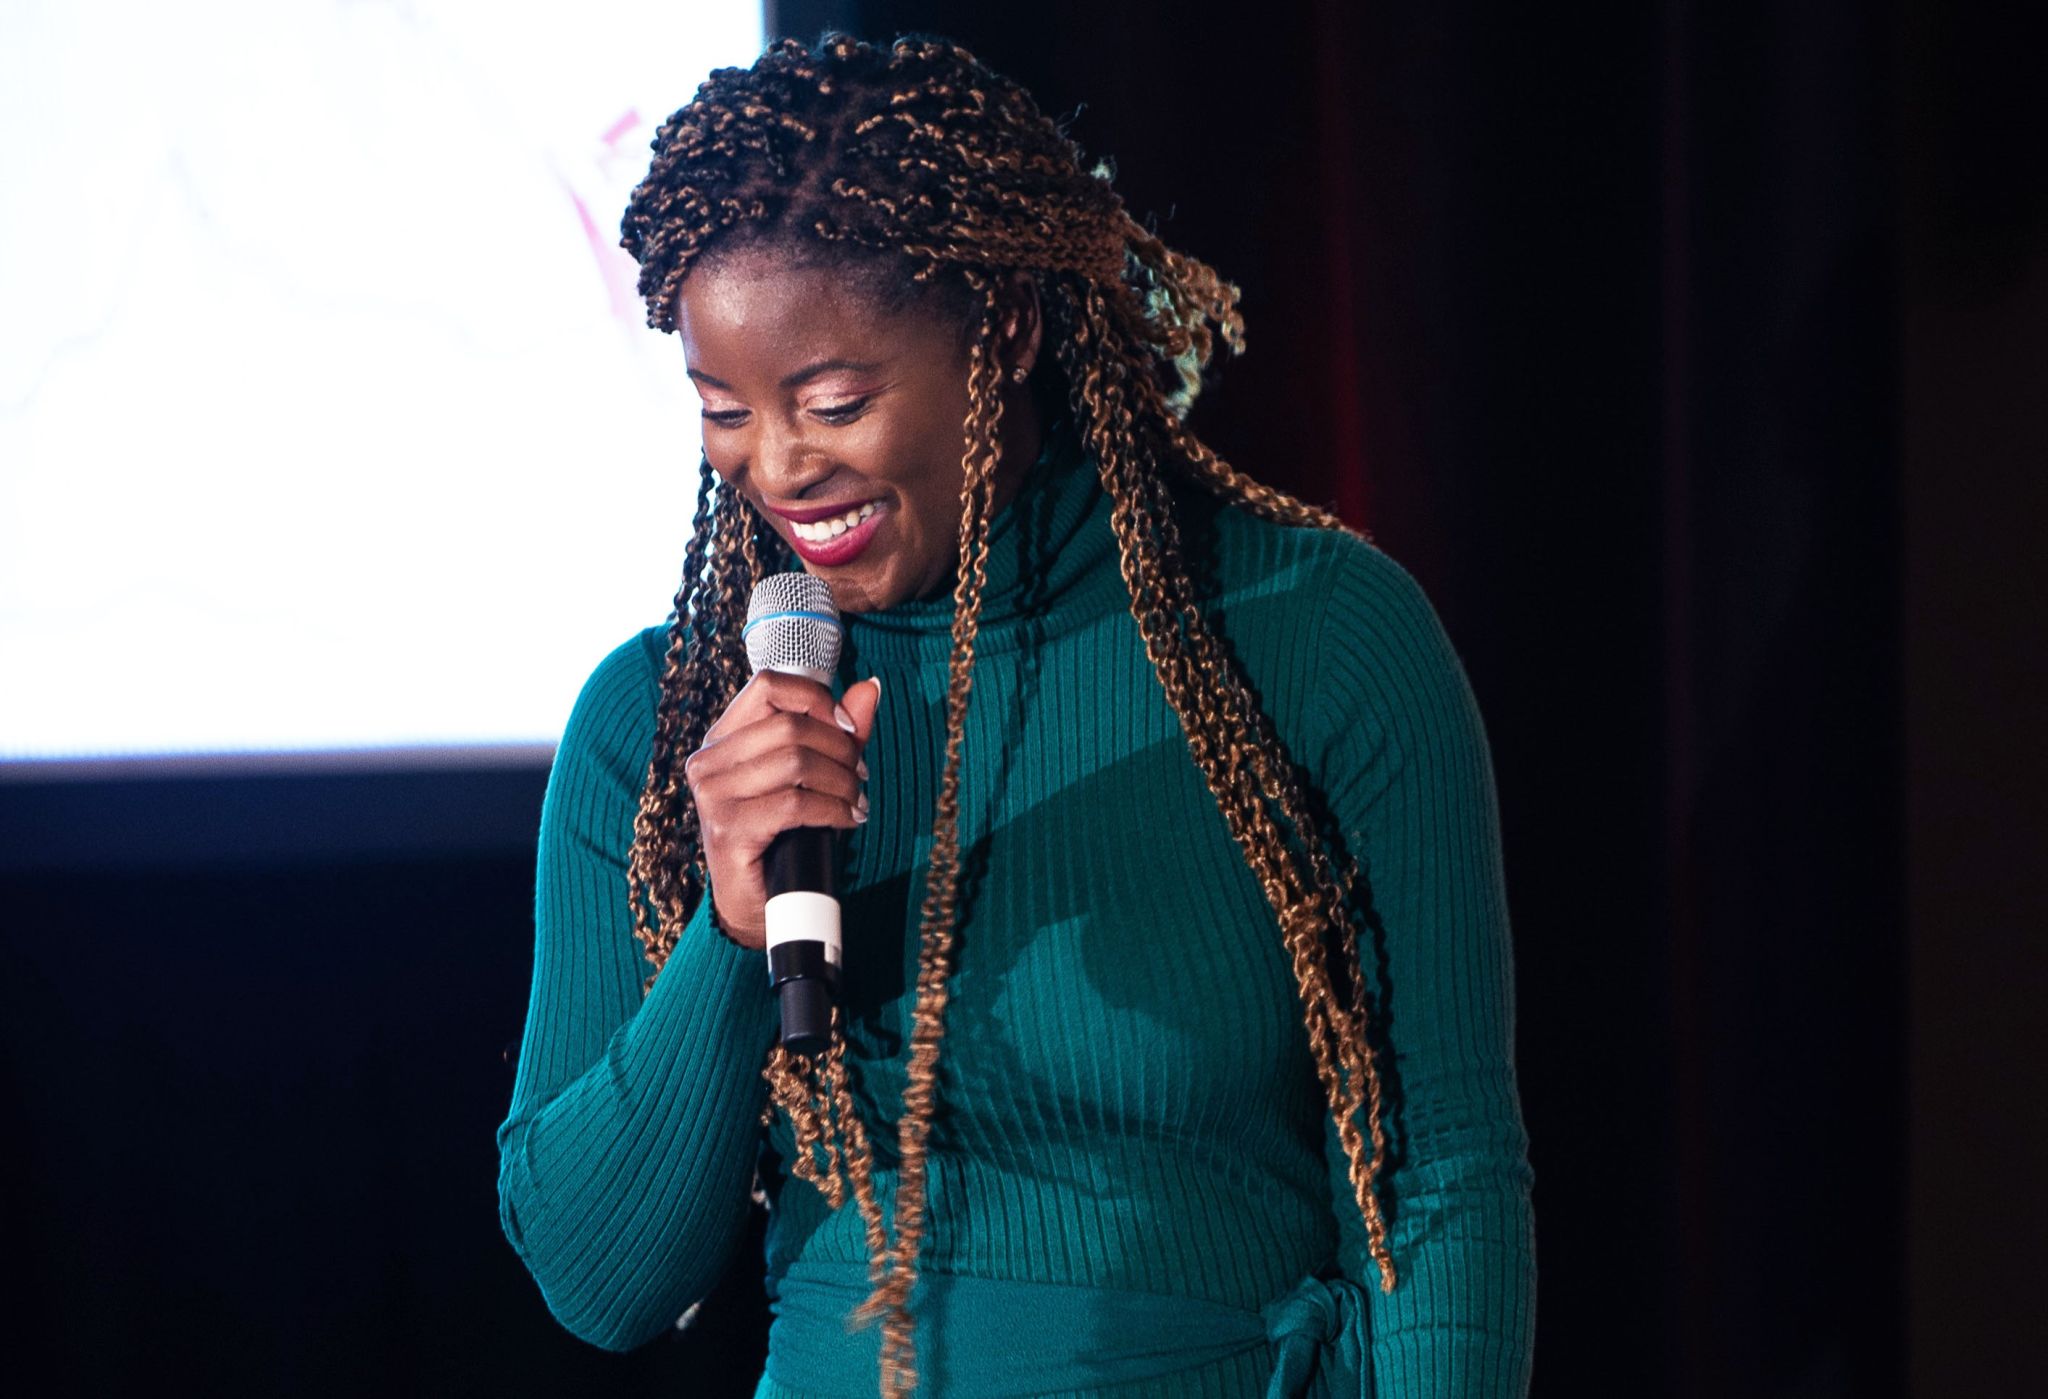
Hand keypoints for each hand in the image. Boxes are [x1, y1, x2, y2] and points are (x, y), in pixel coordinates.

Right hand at [683, 673, 881, 949]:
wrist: (755, 904)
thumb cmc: (782, 834)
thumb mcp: (812, 775)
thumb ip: (837, 731)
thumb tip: (870, 688)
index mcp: (722, 738)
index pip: (767, 685)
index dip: (816, 697)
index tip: (847, 726)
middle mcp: (709, 761)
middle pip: (790, 725)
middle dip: (839, 748)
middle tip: (859, 775)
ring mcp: (713, 795)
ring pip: (796, 762)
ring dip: (841, 781)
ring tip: (856, 800)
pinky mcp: (729, 829)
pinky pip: (796, 804)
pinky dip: (833, 809)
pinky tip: (847, 818)